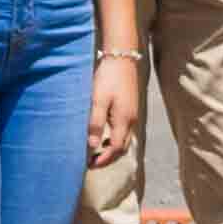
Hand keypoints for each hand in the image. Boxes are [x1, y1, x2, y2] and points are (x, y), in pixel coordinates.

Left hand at [84, 48, 138, 169]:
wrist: (122, 57)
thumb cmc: (108, 77)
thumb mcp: (98, 100)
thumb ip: (95, 123)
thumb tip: (92, 146)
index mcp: (124, 120)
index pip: (115, 149)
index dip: (103, 160)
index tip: (89, 165)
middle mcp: (131, 120)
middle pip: (122, 148)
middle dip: (109, 158)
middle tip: (92, 163)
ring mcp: (132, 114)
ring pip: (125, 140)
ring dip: (112, 149)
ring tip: (96, 152)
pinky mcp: (130, 108)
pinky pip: (124, 131)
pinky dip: (115, 139)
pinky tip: (104, 135)